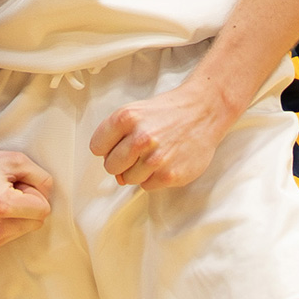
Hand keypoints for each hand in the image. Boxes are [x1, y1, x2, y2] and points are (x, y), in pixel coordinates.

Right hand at [0, 146, 51, 253]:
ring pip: (24, 231)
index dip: (34, 192)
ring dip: (17, 215)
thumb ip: (41, 178)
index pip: (43, 210)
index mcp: (0, 206)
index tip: (16, 183)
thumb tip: (49, 198)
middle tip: (7, 190)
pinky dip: (7, 224)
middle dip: (28, 206)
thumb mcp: (16, 160)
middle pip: (36, 223)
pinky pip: (11, 237)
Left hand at [89, 76, 232, 189]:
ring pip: (128, 179)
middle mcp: (140, 138)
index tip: (114, 146)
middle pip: (110, 166)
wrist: (202, 112)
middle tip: (135, 153)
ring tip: (153, 155)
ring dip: (137, 171)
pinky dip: (153, 177)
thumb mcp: (135, 112)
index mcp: (126, 118)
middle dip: (119, 162)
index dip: (105, 148)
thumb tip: (115, 172)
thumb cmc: (167, 112)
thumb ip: (117, 137)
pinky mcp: (170, 175)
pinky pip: (147, 186)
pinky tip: (165, 161)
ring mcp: (155, 158)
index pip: (97, 146)